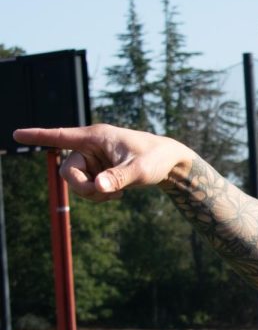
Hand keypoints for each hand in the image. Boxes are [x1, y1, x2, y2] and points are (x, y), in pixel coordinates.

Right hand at [11, 124, 192, 202]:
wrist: (170, 163)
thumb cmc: (156, 159)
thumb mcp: (140, 170)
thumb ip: (119, 178)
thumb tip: (98, 187)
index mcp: (96, 137)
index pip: (61, 135)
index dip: (38, 136)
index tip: (16, 134)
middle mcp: (90, 147)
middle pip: (67, 171)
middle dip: (81, 187)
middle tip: (104, 194)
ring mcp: (93, 160)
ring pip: (75, 182)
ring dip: (91, 194)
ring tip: (116, 195)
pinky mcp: (98, 171)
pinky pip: (86, 188)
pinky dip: (98, 196)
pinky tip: (117, 195)